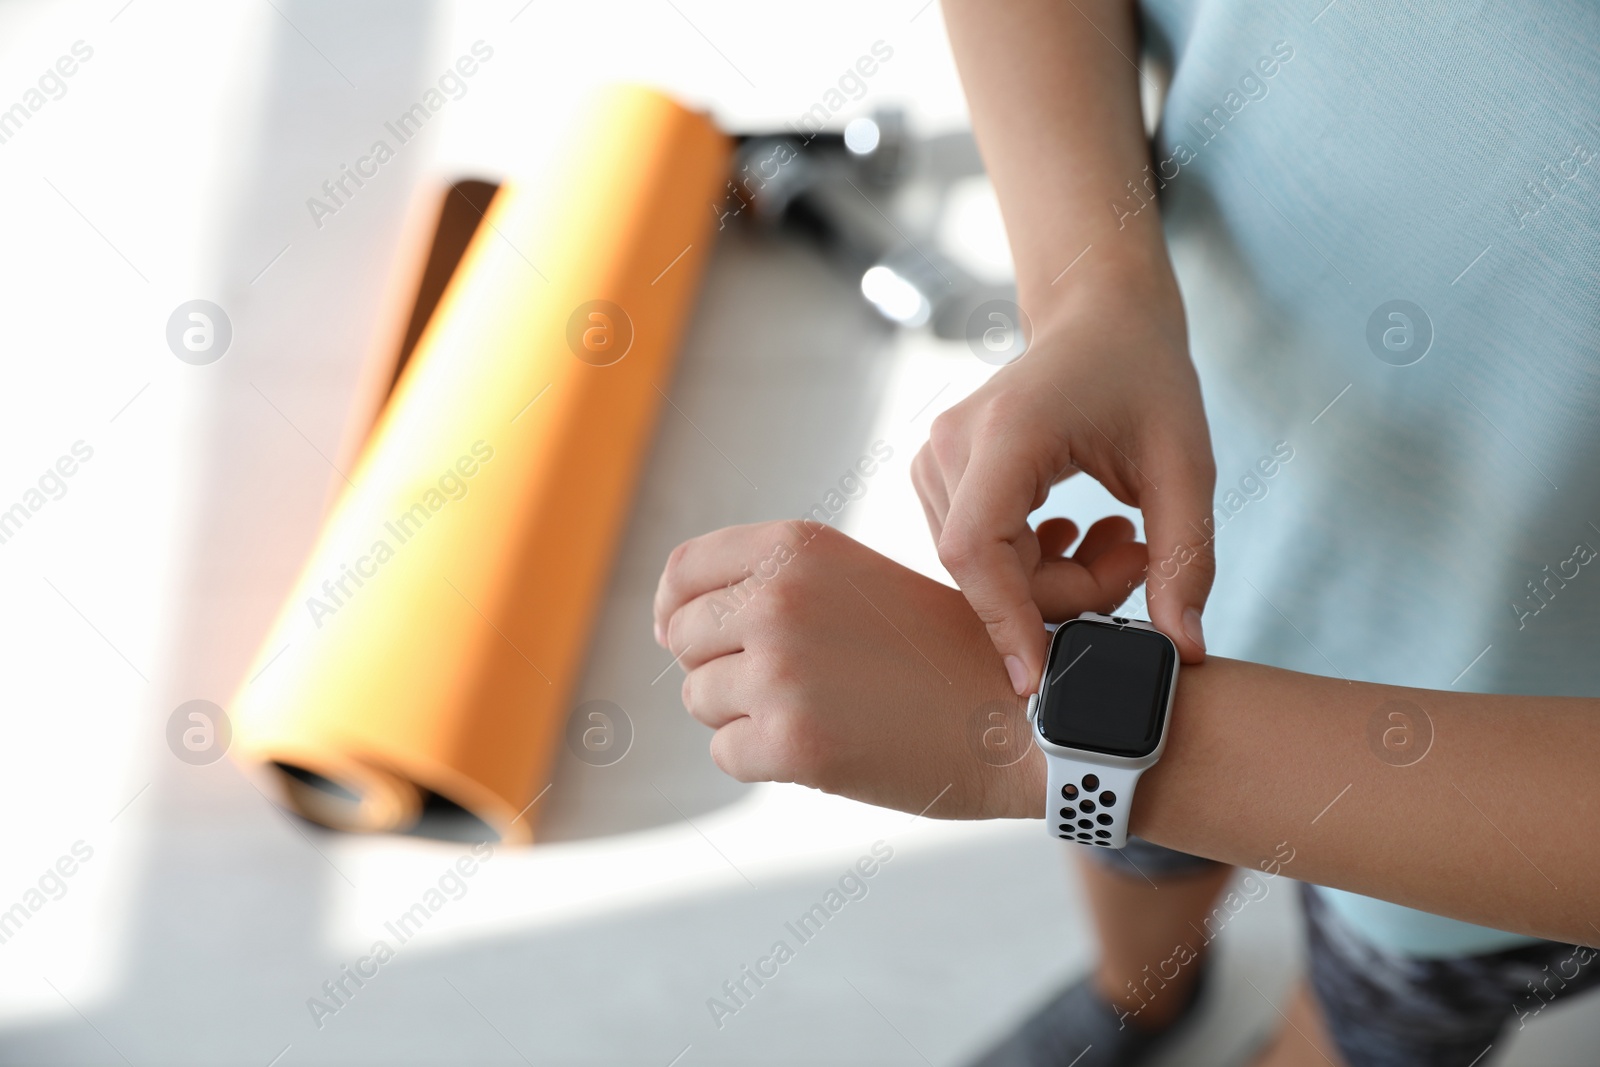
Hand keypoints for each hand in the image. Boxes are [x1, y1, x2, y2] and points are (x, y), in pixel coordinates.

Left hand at [652, 520, 1145, 818]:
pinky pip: (728, 754)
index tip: (689, 636)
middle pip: (685, 642)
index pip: (682, 572)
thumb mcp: (859, 580)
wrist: (1025, 717)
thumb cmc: (945, 653)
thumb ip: (776, 585)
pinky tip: (828, 748)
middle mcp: (778, 598)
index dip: (676, 608)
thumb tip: (669, 623)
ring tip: (821, 712)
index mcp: (795, 547)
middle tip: (784, 687)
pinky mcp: (789, 741)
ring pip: (702, 701)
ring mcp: (779, 670)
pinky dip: (765, 760)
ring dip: (745, 715)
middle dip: (719, 668)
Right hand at [912, 276, 1215, 693]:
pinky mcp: (937, 475)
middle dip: (1066, 593)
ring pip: (983, 571)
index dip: (1003, 619)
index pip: (976, 548)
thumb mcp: (1185, 465)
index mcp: (1008, 431)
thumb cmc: (1144, 377)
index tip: (1038, 679)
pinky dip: (1032, 564)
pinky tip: (1077, 531)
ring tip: (1117, 535)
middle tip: (1136, 559)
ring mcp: (935, 459)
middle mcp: (952, 444)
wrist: (1099, 318)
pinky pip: (979, 554)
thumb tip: (1182, 649)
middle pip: (987, 570)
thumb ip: (1185, 558)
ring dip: (1054, 579)